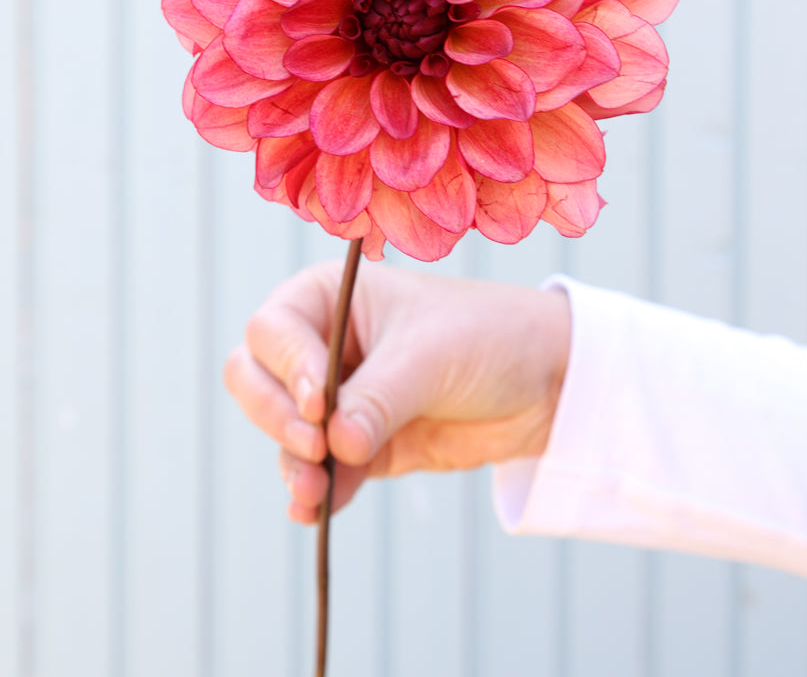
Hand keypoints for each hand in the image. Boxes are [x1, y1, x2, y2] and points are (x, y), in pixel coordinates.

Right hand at [223, 261, 570, 522]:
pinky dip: (317, 491)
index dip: (286, 369)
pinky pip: (322, 471)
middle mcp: (324, 344)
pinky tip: (317, 512)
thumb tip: (335, 445)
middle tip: (314, 445)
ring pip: (283, 434)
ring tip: (315, 491)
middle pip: (256, 381)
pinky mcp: (362, 444)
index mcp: (331, 298)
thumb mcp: (429, 357)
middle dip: (274, 417)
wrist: (546, 380)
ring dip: (294, 463)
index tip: (317, 405)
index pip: (273, 332)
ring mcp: (339, 398)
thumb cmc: (487, 336)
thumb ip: (377, 399)